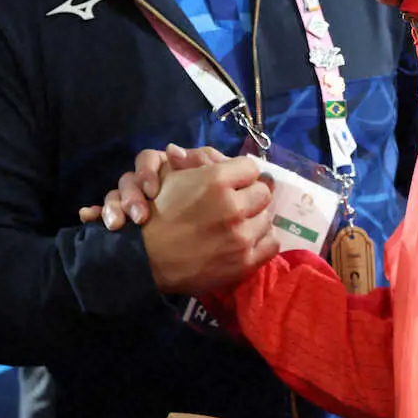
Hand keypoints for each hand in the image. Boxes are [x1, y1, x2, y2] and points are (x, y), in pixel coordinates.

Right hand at [79, 143, 228, 228]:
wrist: (214, 237)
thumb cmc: (220, 200)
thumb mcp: (218, 177)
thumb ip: (204, 161)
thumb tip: (172, 150)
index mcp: (166, 168)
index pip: (148, 160)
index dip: (146, 172)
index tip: (152, 191)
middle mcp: (147, 182)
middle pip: (128, 180)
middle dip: (130, 197)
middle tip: (139, 217)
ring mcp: (134, 201)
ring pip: (114, 197)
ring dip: (112, 208)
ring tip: (116, 225)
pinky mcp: (124, 220)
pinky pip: (101, 214)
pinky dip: (93, 214)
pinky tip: (87, 216)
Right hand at [140, 154, 278, 296]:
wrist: (145, 261)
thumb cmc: (156, 214)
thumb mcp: (171, 177)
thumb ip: (198, 161)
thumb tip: (217, 155)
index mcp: (216, 180)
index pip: (250, 168)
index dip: (241, 174)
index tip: (234, 183)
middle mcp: (233, 207)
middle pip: (263, 192)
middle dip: (250, 195)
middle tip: (237, 203)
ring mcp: (241, 237)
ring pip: (267, 218)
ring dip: (255, 218)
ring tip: (239, 223)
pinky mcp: (245, 262)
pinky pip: (272, 244)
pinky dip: (261, 241)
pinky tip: (246, 241)